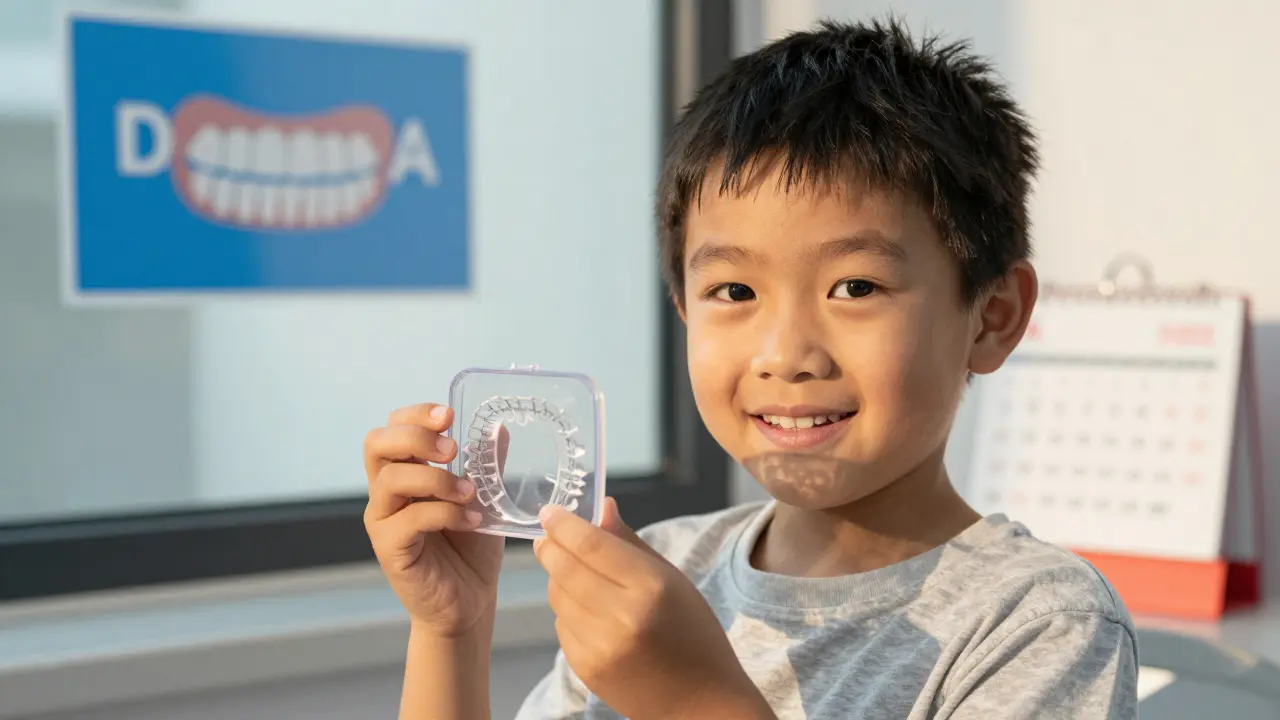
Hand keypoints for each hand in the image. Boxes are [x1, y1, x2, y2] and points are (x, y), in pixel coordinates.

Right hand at [363, 402, 506, 637]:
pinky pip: (409, 519)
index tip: (449, 415)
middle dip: (416, 437)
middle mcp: (385, 493)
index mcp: (404, 473)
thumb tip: (498, 428)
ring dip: (437, 479)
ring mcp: (383, 521)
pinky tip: (471, 521)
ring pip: (391, 479)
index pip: (391, 429)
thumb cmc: (470, 549)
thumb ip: (486, 466)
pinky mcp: (390, 549)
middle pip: (376, 444)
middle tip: (452, 449)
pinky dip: (445, 513)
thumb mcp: (483, 498)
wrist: (469, 600)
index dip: (414, 415)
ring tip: (470, 493)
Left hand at [533, 499, 774, 719]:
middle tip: (546, 536)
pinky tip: (588, 611)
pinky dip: (567, 611)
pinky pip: (561, 626)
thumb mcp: (673, 580)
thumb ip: (630, 542)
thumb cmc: (693, 634)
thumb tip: (601, 506)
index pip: (592, 545)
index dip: (564, 524)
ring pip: (557, 596)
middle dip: (550, 547)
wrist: (700, 703)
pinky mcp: (586, 669)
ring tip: (574, 573)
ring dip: (558, 578)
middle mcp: (622, 617)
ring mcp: (600, 647)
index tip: (549, 511)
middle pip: (565, 568)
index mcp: (650, 587)